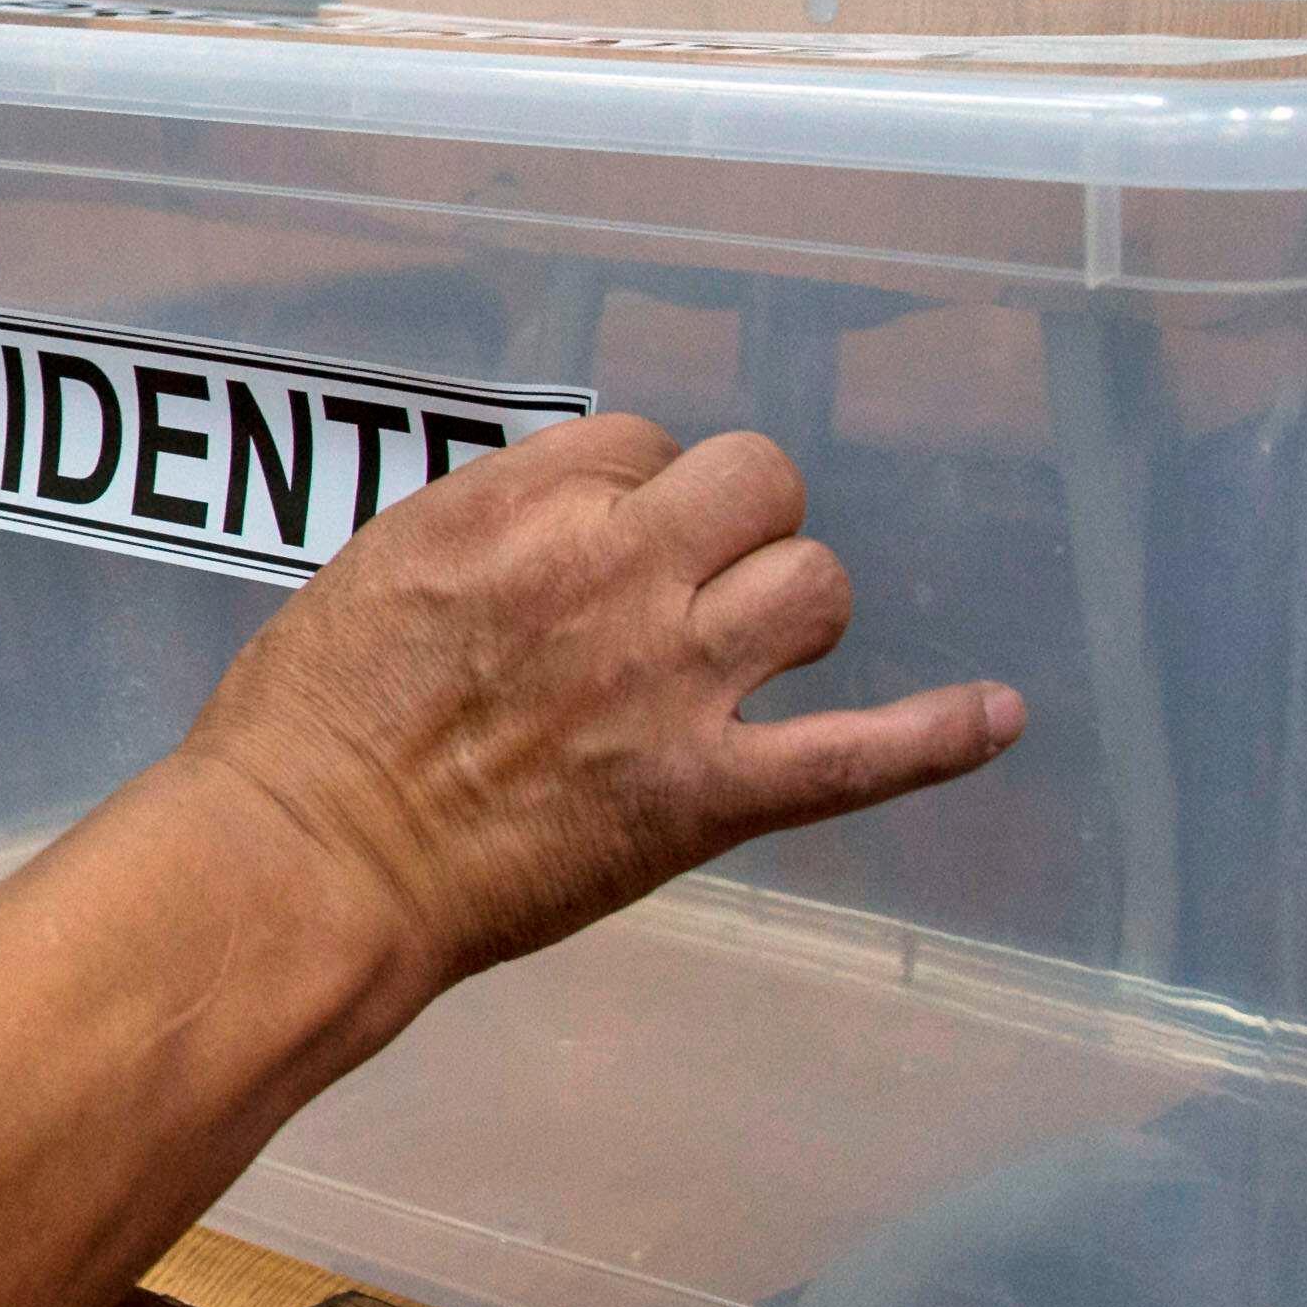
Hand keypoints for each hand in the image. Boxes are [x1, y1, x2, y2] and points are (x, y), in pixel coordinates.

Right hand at [182, 415, 1019, 999]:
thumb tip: (569, 521)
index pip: (641, 444)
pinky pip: (860, 754)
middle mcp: (615, 569)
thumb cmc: (306, 720)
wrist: (310, 862)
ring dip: (785, 611)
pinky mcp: (708, 795)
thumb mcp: (381, 562)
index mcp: (523, 504)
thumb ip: (492, 526)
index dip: (633, 494)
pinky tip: (1000, 716)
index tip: (601, 547)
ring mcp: (674, 682)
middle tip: (682, 589)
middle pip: (755, 483)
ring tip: (743, 657)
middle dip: (730, 525)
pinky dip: (940, 736)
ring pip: (813, 587)